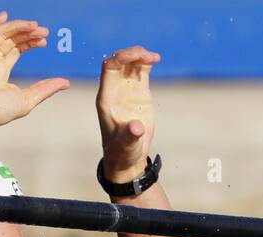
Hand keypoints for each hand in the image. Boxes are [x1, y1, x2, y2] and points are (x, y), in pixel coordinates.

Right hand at [0, 12, 68, 130]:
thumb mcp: (28, 99)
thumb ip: (46, 89)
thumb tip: (67, 83)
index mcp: (0, 71)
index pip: (16, 49)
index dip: (30, 42)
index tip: (45, 40)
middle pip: (9, 40)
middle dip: (26, 33)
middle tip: (44, 31)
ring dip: (16, 27)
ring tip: (34, 26)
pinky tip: (5, 16)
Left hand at [96, 46, 159, 181]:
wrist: (127, 156)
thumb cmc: (122, 152)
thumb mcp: (126, 145)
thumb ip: (130, 135)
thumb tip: (138, 128)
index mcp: (106, 98)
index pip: (109, 69)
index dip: (121, 58)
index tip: (136, 57)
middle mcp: (114, 90)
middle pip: (118, 61)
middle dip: (131, 54)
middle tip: (148, 56)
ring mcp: (126, 90)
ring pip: (129, 63)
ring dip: (140, 55)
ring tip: (154, 58)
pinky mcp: (138, 92)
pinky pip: (139, 71)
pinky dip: (146, 62)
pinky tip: (156, 59)